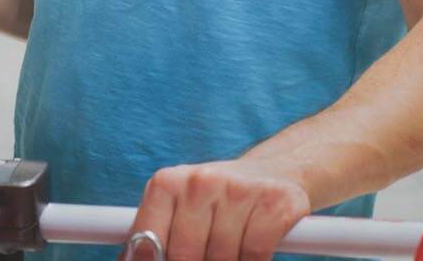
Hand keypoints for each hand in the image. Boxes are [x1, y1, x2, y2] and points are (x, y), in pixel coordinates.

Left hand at [131, 157, 310, 260]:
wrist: (275, 171)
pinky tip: (250, 252)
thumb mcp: (180, 209)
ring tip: (228, 251)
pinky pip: (254, 255)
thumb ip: (155, 237)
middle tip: (204, 257)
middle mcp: (200, 181)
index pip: (148, 241)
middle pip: (185, 256)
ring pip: (221, 258)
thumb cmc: (217, 200)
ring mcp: (238, 190)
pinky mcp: (274, 203)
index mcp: (167, 184)